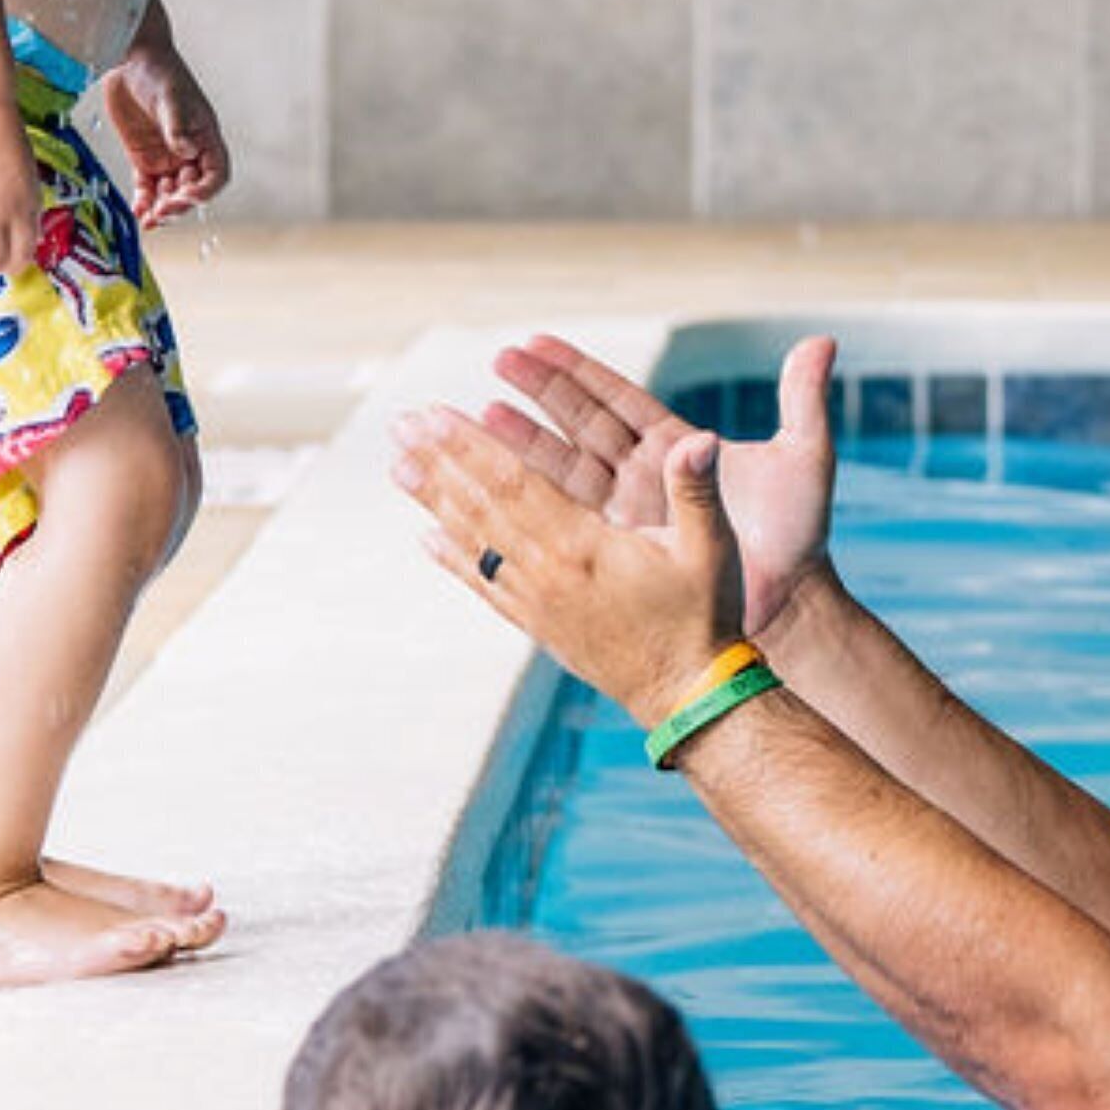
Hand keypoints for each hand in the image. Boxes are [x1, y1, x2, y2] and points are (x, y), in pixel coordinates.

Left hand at [107, 29, 229, 226]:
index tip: (188, 196)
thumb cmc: (159, 71)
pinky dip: (143, 201)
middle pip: (192, 189)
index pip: (216, 174)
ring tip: (149, 220)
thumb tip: (186, 151)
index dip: (206, 190)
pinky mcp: (143, 157)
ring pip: (169, 194)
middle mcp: (189, 151)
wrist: (130, 60)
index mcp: (205, 137)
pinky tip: (138, 212)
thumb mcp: (171, 97)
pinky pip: (146, 187)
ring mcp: (166, 156)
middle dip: (180, 204)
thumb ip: (178, 126)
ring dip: (162, 209)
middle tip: (162, 212)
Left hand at [391, 402, 744, 723]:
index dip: (472, 445)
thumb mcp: (710, 548)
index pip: (515, 482)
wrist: (687, 695)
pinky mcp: (538, 625)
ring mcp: (537, 602)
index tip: (436, 414)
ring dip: (435, 501)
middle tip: (401, 424)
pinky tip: (427, 540)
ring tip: (399, 467)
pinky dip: (454, 560)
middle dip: (440, 461)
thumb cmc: (702, 617)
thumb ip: (697, 489)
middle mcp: (547, 573)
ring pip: (475, 541)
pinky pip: (485, 586)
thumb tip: (701, 437)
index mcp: (583, 545)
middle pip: (482, 506)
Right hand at [481, 334, 839, 645]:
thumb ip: (804, 402)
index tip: (534, 343)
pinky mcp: (621, 556)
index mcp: (680, 447)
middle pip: (580, 426)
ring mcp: (629, 517)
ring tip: (472, 419)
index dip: (577, 371)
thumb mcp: (806, 460)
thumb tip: (821, 341)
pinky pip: (565, 527)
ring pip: (563, 474)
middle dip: (536, 395)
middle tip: (494, 362)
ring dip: (520, 447)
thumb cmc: (799, 537)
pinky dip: (528, 511)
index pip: (619, 399)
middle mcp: (647, 477)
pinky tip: (484, 499)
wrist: (790, 608)